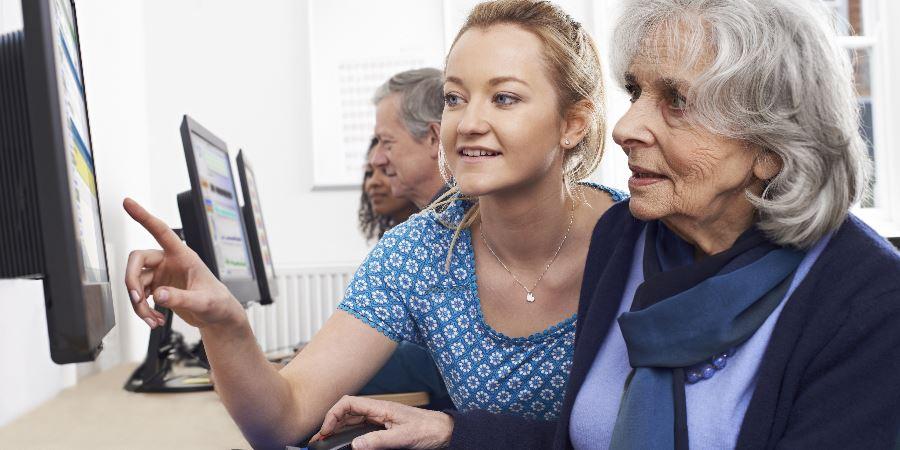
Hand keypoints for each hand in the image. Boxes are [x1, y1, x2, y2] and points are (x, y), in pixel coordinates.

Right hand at [122, 198, 243, 329]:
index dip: (143, 216)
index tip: (127, 202)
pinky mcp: (158, 288)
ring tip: (152, 320)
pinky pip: (139, 296)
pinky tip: (154, 320)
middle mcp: (169, 261)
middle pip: (137, 260)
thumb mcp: (203, 302)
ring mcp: (161, 275)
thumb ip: (181, 298)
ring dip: (138, 303)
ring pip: (136, 283)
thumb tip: (159, 295)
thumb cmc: (217, 303)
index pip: (161, 231)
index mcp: (183, 255)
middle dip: (131, 280)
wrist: (218, 316)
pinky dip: (142, 310)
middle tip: (136, 299)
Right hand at [310, 396, 453, 449]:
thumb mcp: (403, 437)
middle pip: (346, 412)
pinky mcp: (383, 427)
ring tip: (326, 441)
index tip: (325, 431)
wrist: (444, 432)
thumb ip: (379, 441)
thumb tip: (356, 445)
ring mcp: (380, 419)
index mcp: (380, 407)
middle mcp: (378, 411)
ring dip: (337, 429)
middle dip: (330, 424)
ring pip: (352, 420)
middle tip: (319, 440)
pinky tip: (344, 441)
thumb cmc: (429, 430)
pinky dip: (348, 433)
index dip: (333, 414)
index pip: (348, 403)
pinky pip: (360, 428)